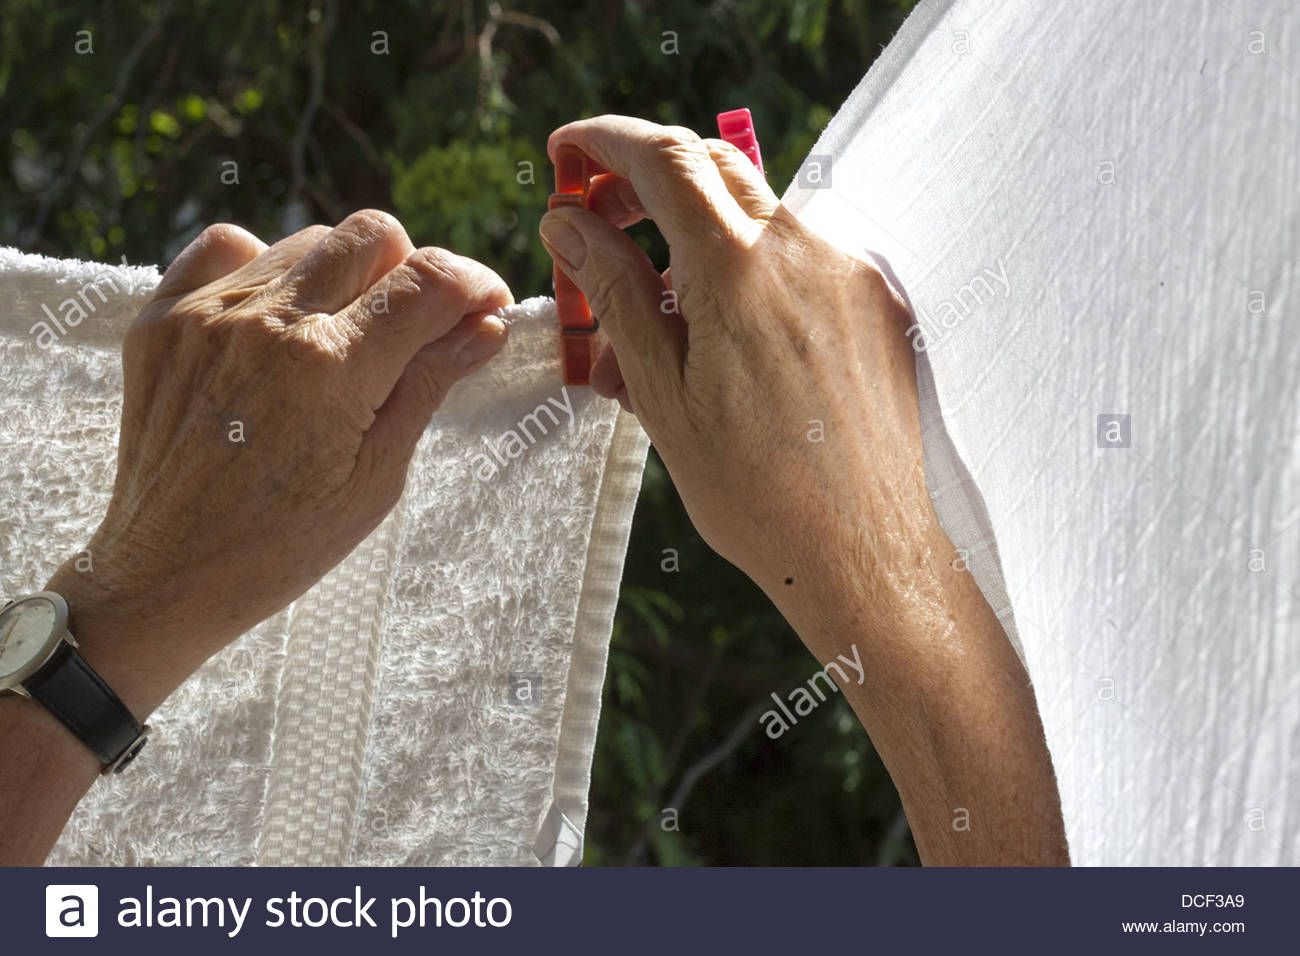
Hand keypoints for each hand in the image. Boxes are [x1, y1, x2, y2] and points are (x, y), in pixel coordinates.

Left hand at [50, 210, 511, 714]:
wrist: (166, 575)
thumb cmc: (284, 544)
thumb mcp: (378, 476)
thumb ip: (430, 385)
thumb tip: (486, 327)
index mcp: (332, 368)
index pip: (429, 280)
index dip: (475, 284)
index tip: (485, 307)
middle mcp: (268, 322)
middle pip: (374, 234)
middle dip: (412, 273)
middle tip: (412, 328)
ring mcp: (208, 313)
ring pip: (309, 240)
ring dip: (343, 275)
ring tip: (339, 336)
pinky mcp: (161, 316)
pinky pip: (229, 246)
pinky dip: (265, 269)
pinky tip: (274, 320)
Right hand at [539, 116, 927, 614]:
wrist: (868, 555)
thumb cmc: (760, 497)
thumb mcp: (664, 397)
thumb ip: (617, 294)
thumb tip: (570, 222)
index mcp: (741, 273)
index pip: (663, 159)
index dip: (603, 142)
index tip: (565, 155)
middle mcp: (806, 254)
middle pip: (711, 169)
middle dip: (643, 183)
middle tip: (599, 227)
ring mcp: (849, 275)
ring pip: (754, 218)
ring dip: (692, 241)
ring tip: (654, 324)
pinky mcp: (875, 303)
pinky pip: (797, 260)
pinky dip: (745, 275)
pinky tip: (719, 344)